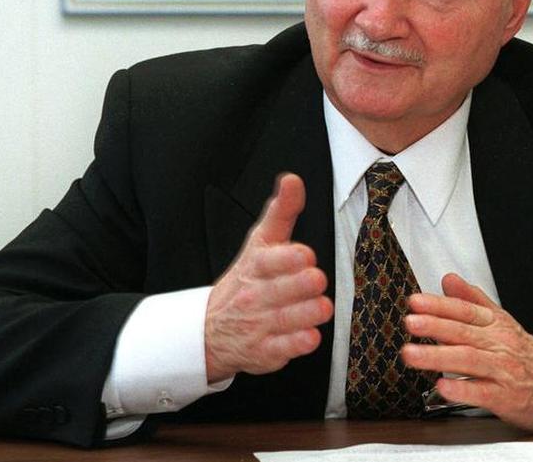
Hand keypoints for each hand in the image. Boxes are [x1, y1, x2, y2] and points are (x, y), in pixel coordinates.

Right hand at [204, 173, 333, 381]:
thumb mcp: (260, 242)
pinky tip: (311, 338)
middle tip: (316, 279)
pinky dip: (296, 345)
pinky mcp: (265, 352)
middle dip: (299, 285)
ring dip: (305, 314)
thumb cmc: (247, 279)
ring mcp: (259, 325)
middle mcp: (255, 296)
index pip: (268, 260)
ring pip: (284, 320)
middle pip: (279, 291)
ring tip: (323, 307)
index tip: (305, 254)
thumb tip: (293, 180)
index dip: (287, 258)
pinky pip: (281, 350)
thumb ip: (281, 212)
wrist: (209, 329)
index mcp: (255, 266)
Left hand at [402, 273, 532, 431]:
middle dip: (435, 326)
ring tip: (412, 354)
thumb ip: (472, 300)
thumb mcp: (500, 321)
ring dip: (438, 357)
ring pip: (469, 361)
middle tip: (411, 322)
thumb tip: (449, 280)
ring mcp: (502, 371)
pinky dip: (461, 390)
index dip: (440, 305)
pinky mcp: (505, 398)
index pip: (465, 311)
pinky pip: (482, 393)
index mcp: (496, 325)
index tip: (416, 302)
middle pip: (464, 333)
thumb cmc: (523, 355)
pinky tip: (442, 386)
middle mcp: (498, 346)